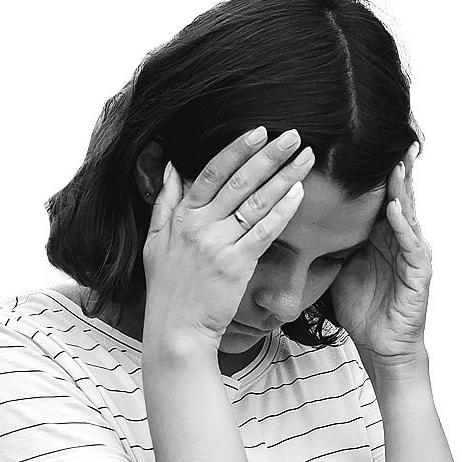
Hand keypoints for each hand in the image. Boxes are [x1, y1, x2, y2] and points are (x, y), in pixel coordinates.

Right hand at [141, 127, 314, 350]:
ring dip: (284, 176)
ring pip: (256, 202)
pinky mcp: (236, 265)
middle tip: (294, 136)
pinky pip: (264, 231)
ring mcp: (218, 245)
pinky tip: (299, 193)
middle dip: (269, 155)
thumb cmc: (168, 289)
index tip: (258, 131)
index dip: (236, 150)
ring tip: (306, 158)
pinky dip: (282, 210)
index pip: (211, 172)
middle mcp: (200, 226)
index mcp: (181, 217)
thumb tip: (169, 166)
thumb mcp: (154, 242)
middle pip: (239, 181)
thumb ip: (163, 203)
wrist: (176, 330)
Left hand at [330, 141, 431, 374]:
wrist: (381, 346)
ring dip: (402, 188)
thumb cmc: (362, 308)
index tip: (362, 141)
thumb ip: (328, 241)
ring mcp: (413, 255)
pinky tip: (395, 208)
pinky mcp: (420, 274)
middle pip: (398, 195)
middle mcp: (400, 239)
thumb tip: (294, 218)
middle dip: (396, 166)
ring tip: (397, 162)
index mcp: (381, 235)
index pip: (378, 194)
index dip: (373, 170)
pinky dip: (403, 225)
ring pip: (408, 213)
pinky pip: (411, 245)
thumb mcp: (339, 267)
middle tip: (394, 135)